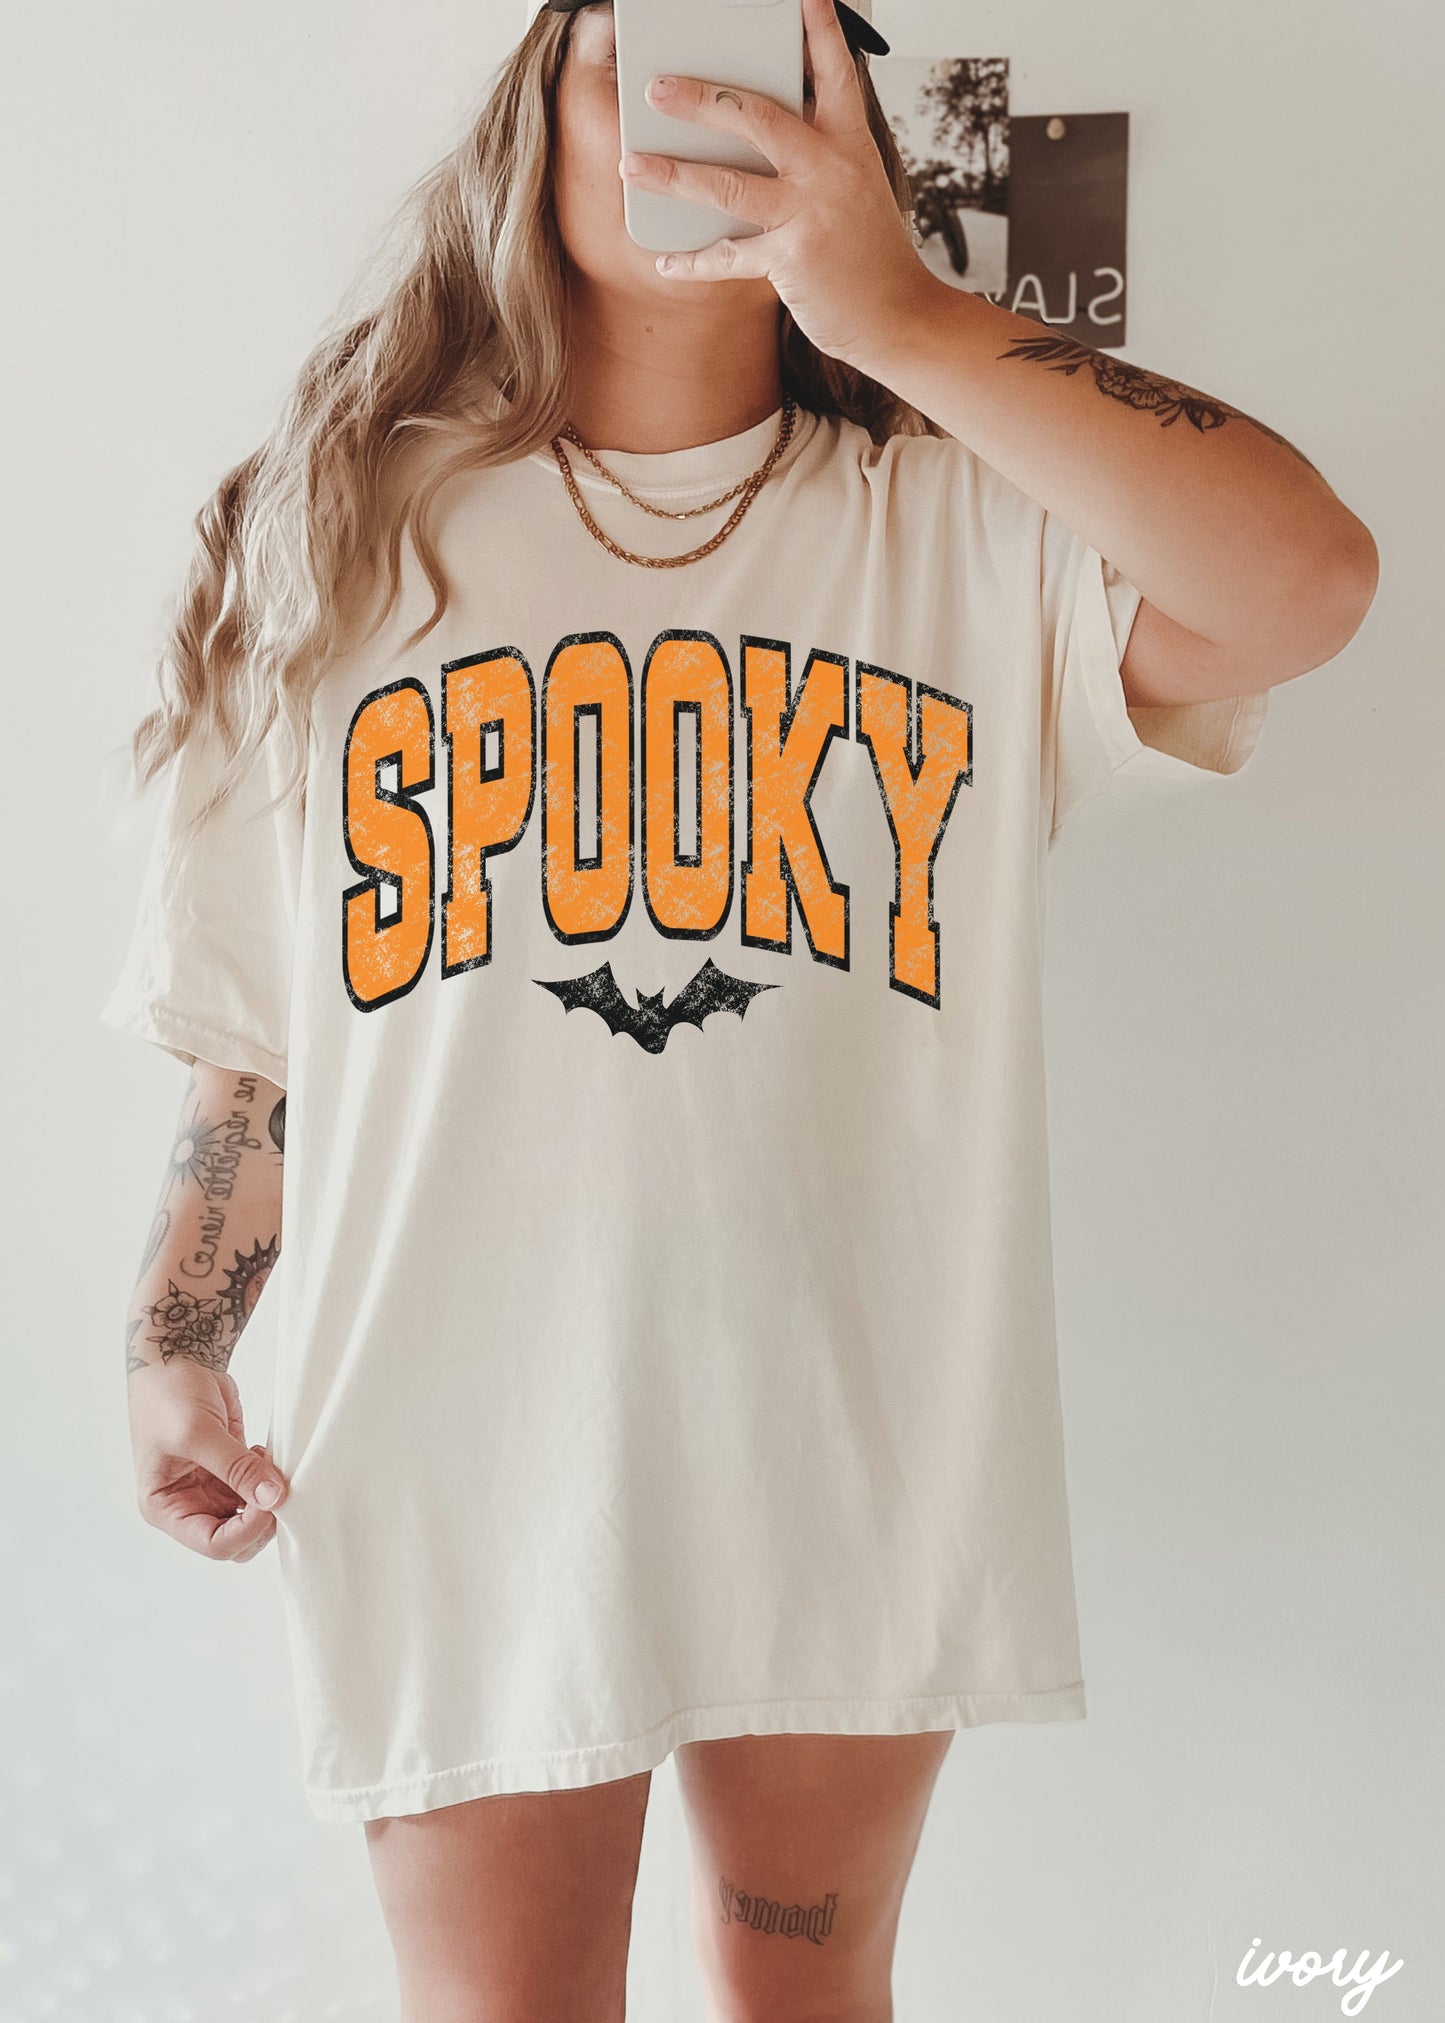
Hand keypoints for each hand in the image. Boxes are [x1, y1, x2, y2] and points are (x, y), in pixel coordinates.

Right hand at [130, 1358, 289, 1562]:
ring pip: (251, 1516)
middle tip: (279, 1487)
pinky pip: (258, 1489)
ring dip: (270, 1497)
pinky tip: (266, 1455)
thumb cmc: (168, 1395)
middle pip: (236, 1537)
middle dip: (262, 1519)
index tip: (270, 1502)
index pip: (213, 1544)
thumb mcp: (197, 1433)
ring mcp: (211, 1487)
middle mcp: (187, 1504)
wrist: (176, 1358)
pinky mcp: (231, 1469)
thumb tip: (274, 1498)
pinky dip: (271, 1479)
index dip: (246, 1531)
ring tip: (271, 1466)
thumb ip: (236, 1468)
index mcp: (165, 1507)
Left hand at [618, 0, 934, 371]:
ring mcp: (810, 213)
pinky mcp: (791, 260)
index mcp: (850, 143)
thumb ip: (816, 159)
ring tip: (632, 164)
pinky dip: (693, 261)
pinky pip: (728, 256)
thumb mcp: (857, 189)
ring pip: (728, 184)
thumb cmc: (873, 255)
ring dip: (673, 173)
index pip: (832, 72)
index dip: (817, 30)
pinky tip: (665, 260)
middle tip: (657, 89)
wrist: (900, 316)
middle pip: (756, 117)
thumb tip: (754, 142)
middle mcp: (830, 169)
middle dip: (701, 99)